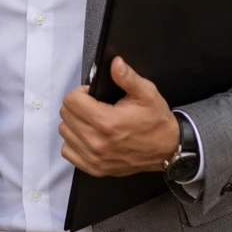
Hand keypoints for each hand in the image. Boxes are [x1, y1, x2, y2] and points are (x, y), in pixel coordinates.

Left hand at [58, 56, 179, 177]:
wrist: (167, 149)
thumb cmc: (156, 121)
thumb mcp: (147, 93)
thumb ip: (127, 77)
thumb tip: (115, 63)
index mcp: (107, 122)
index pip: (71, 101)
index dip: (81, 93)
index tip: (92, 95)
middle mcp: (97, 142)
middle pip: (66, 115)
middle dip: (77, 106)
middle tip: (93, 106)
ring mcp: (94, 158)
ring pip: (64, 132)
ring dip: (74, 123)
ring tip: (91, 120)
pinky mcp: (94, 168)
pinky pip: (68, 151)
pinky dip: (74, 142)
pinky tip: (88, 135)